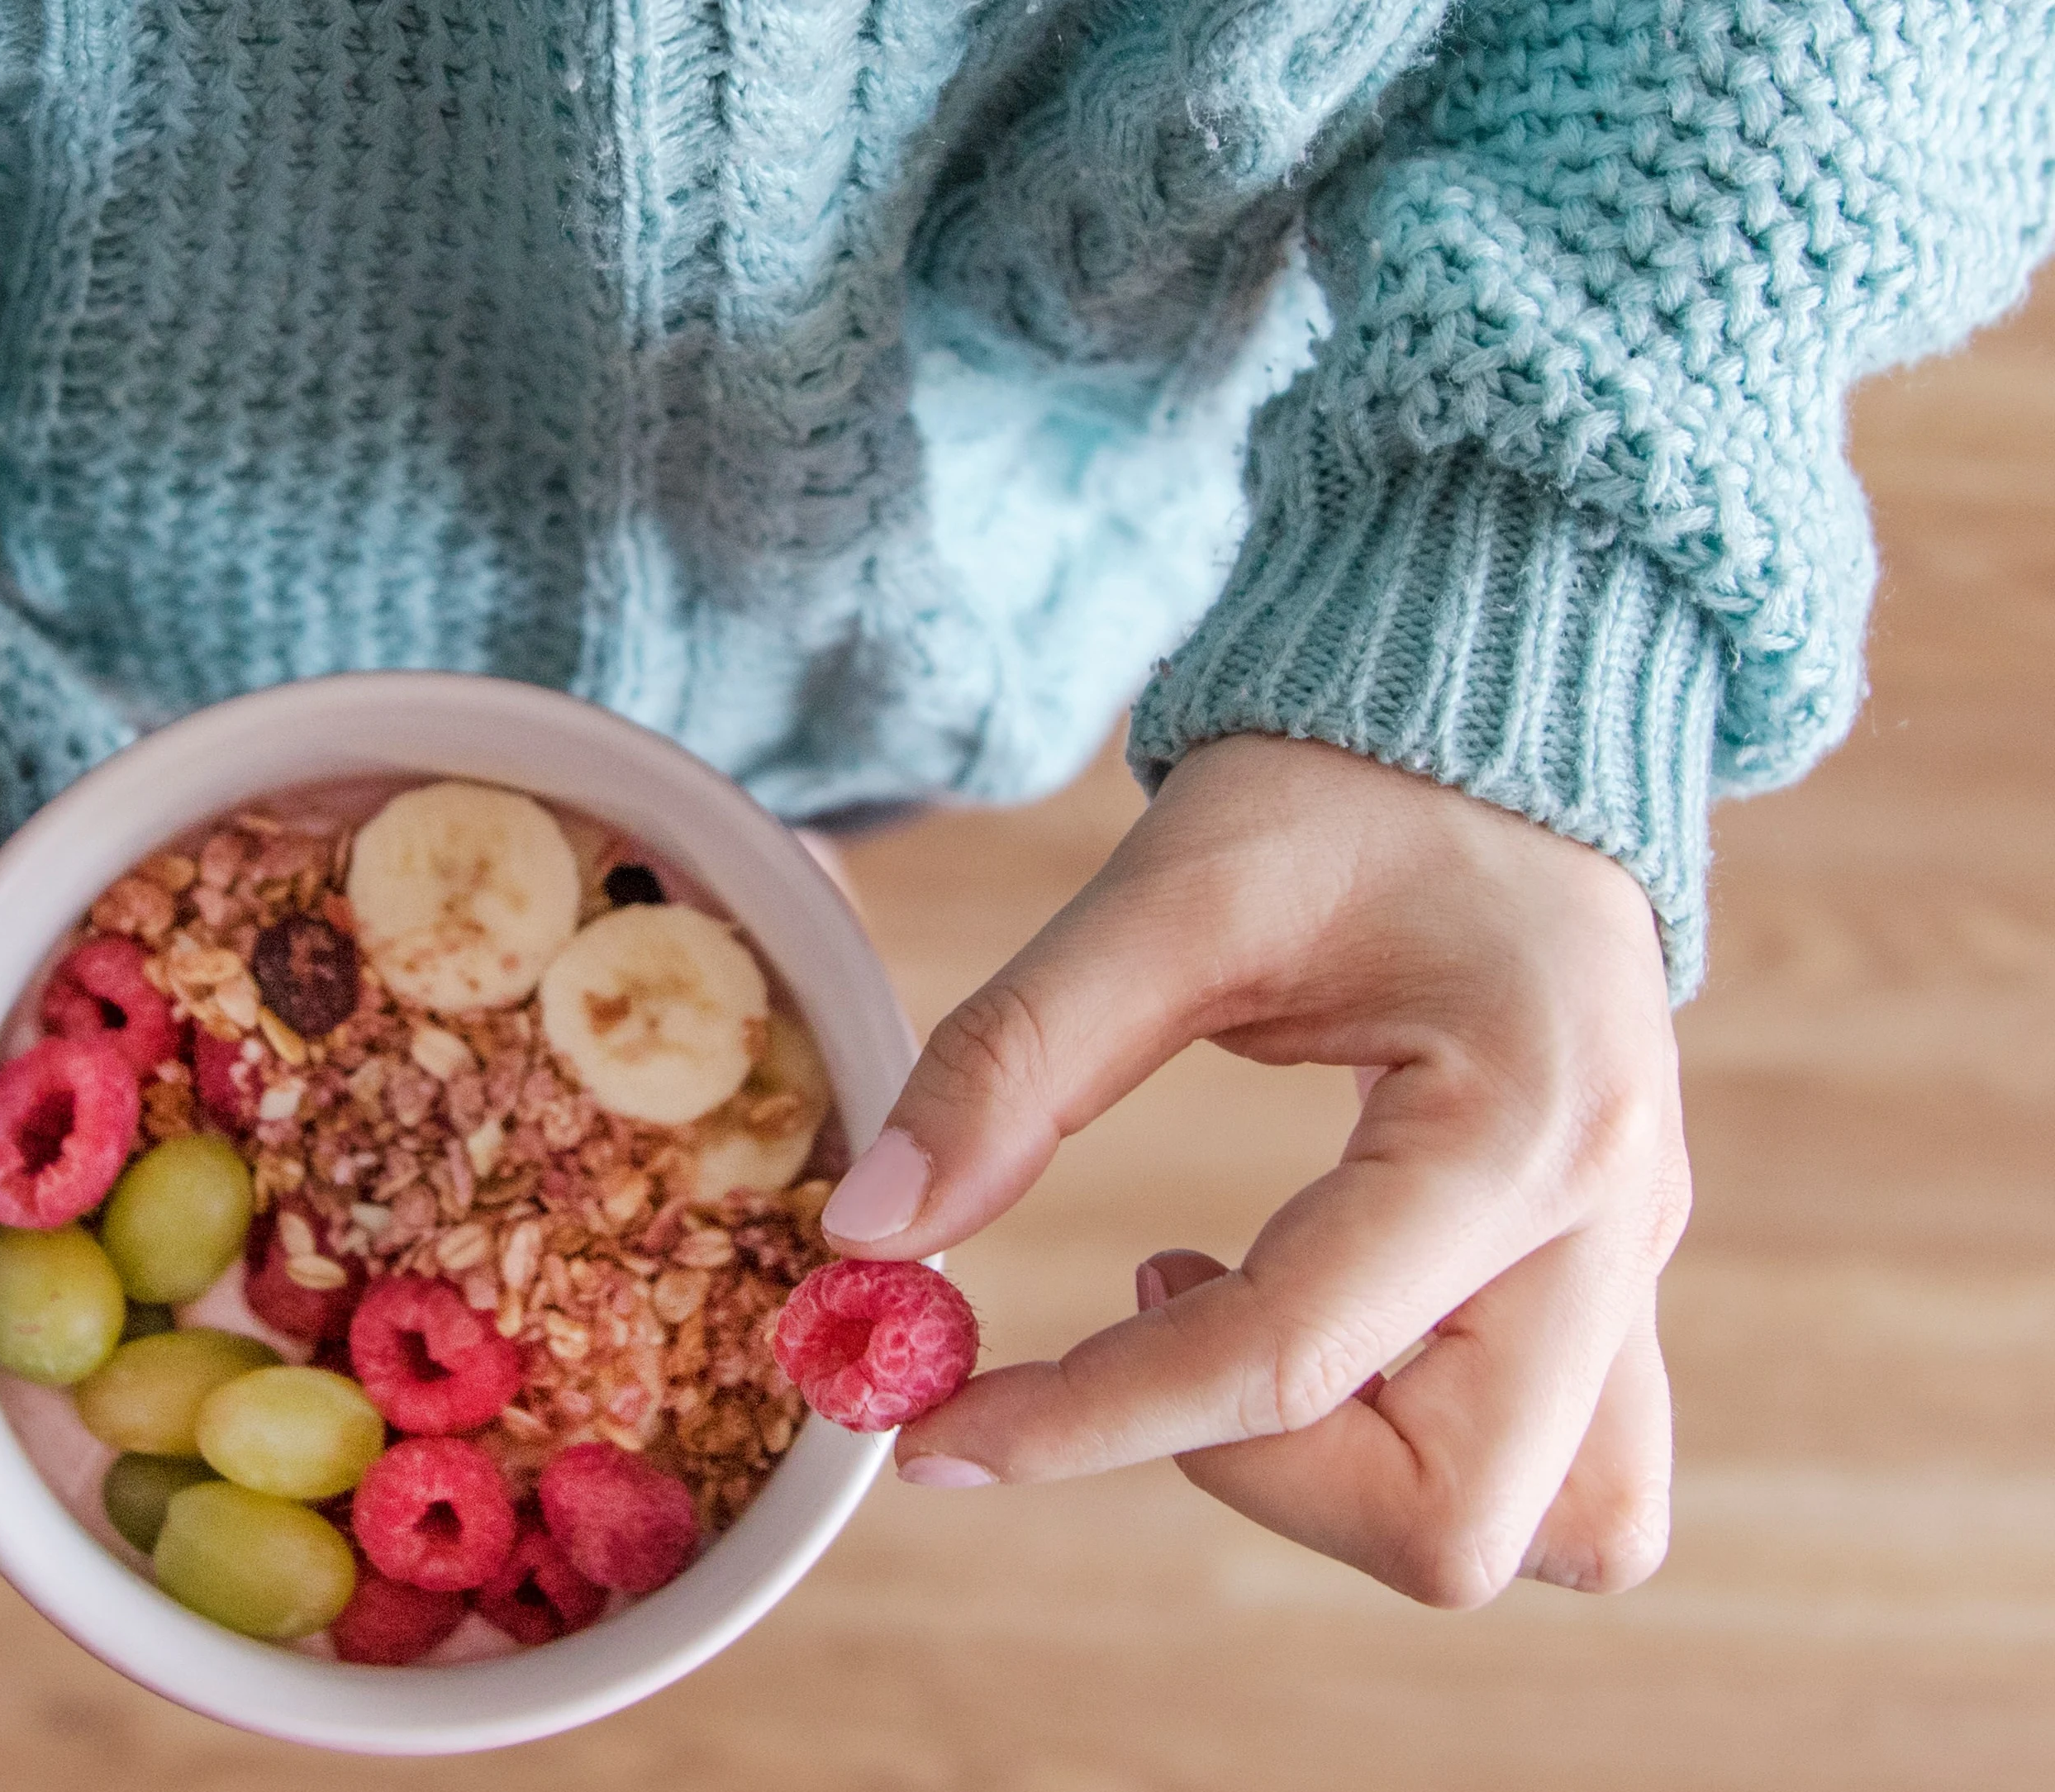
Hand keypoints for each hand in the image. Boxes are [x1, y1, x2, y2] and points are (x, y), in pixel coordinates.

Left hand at [822, 735, 1687, 1606]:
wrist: (1493, 731)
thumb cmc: (1343, 795)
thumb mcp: (1167, 893)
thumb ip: (1014, 1060)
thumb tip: (871, 1235)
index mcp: (1521, 1125)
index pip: (1285, 1361)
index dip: (1084, 1422)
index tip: (929, 1437)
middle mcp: (1612, 1227)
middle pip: (1457, 1522)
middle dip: (1253, 1479)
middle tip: (1132, 1331)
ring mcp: (1632, 1270)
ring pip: (1554, 1530)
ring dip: (1361, 1490)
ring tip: (1232, 1325)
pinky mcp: (1609, 1287)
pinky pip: (1565, 1477)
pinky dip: (1421, 1458)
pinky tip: (1307, 1330)